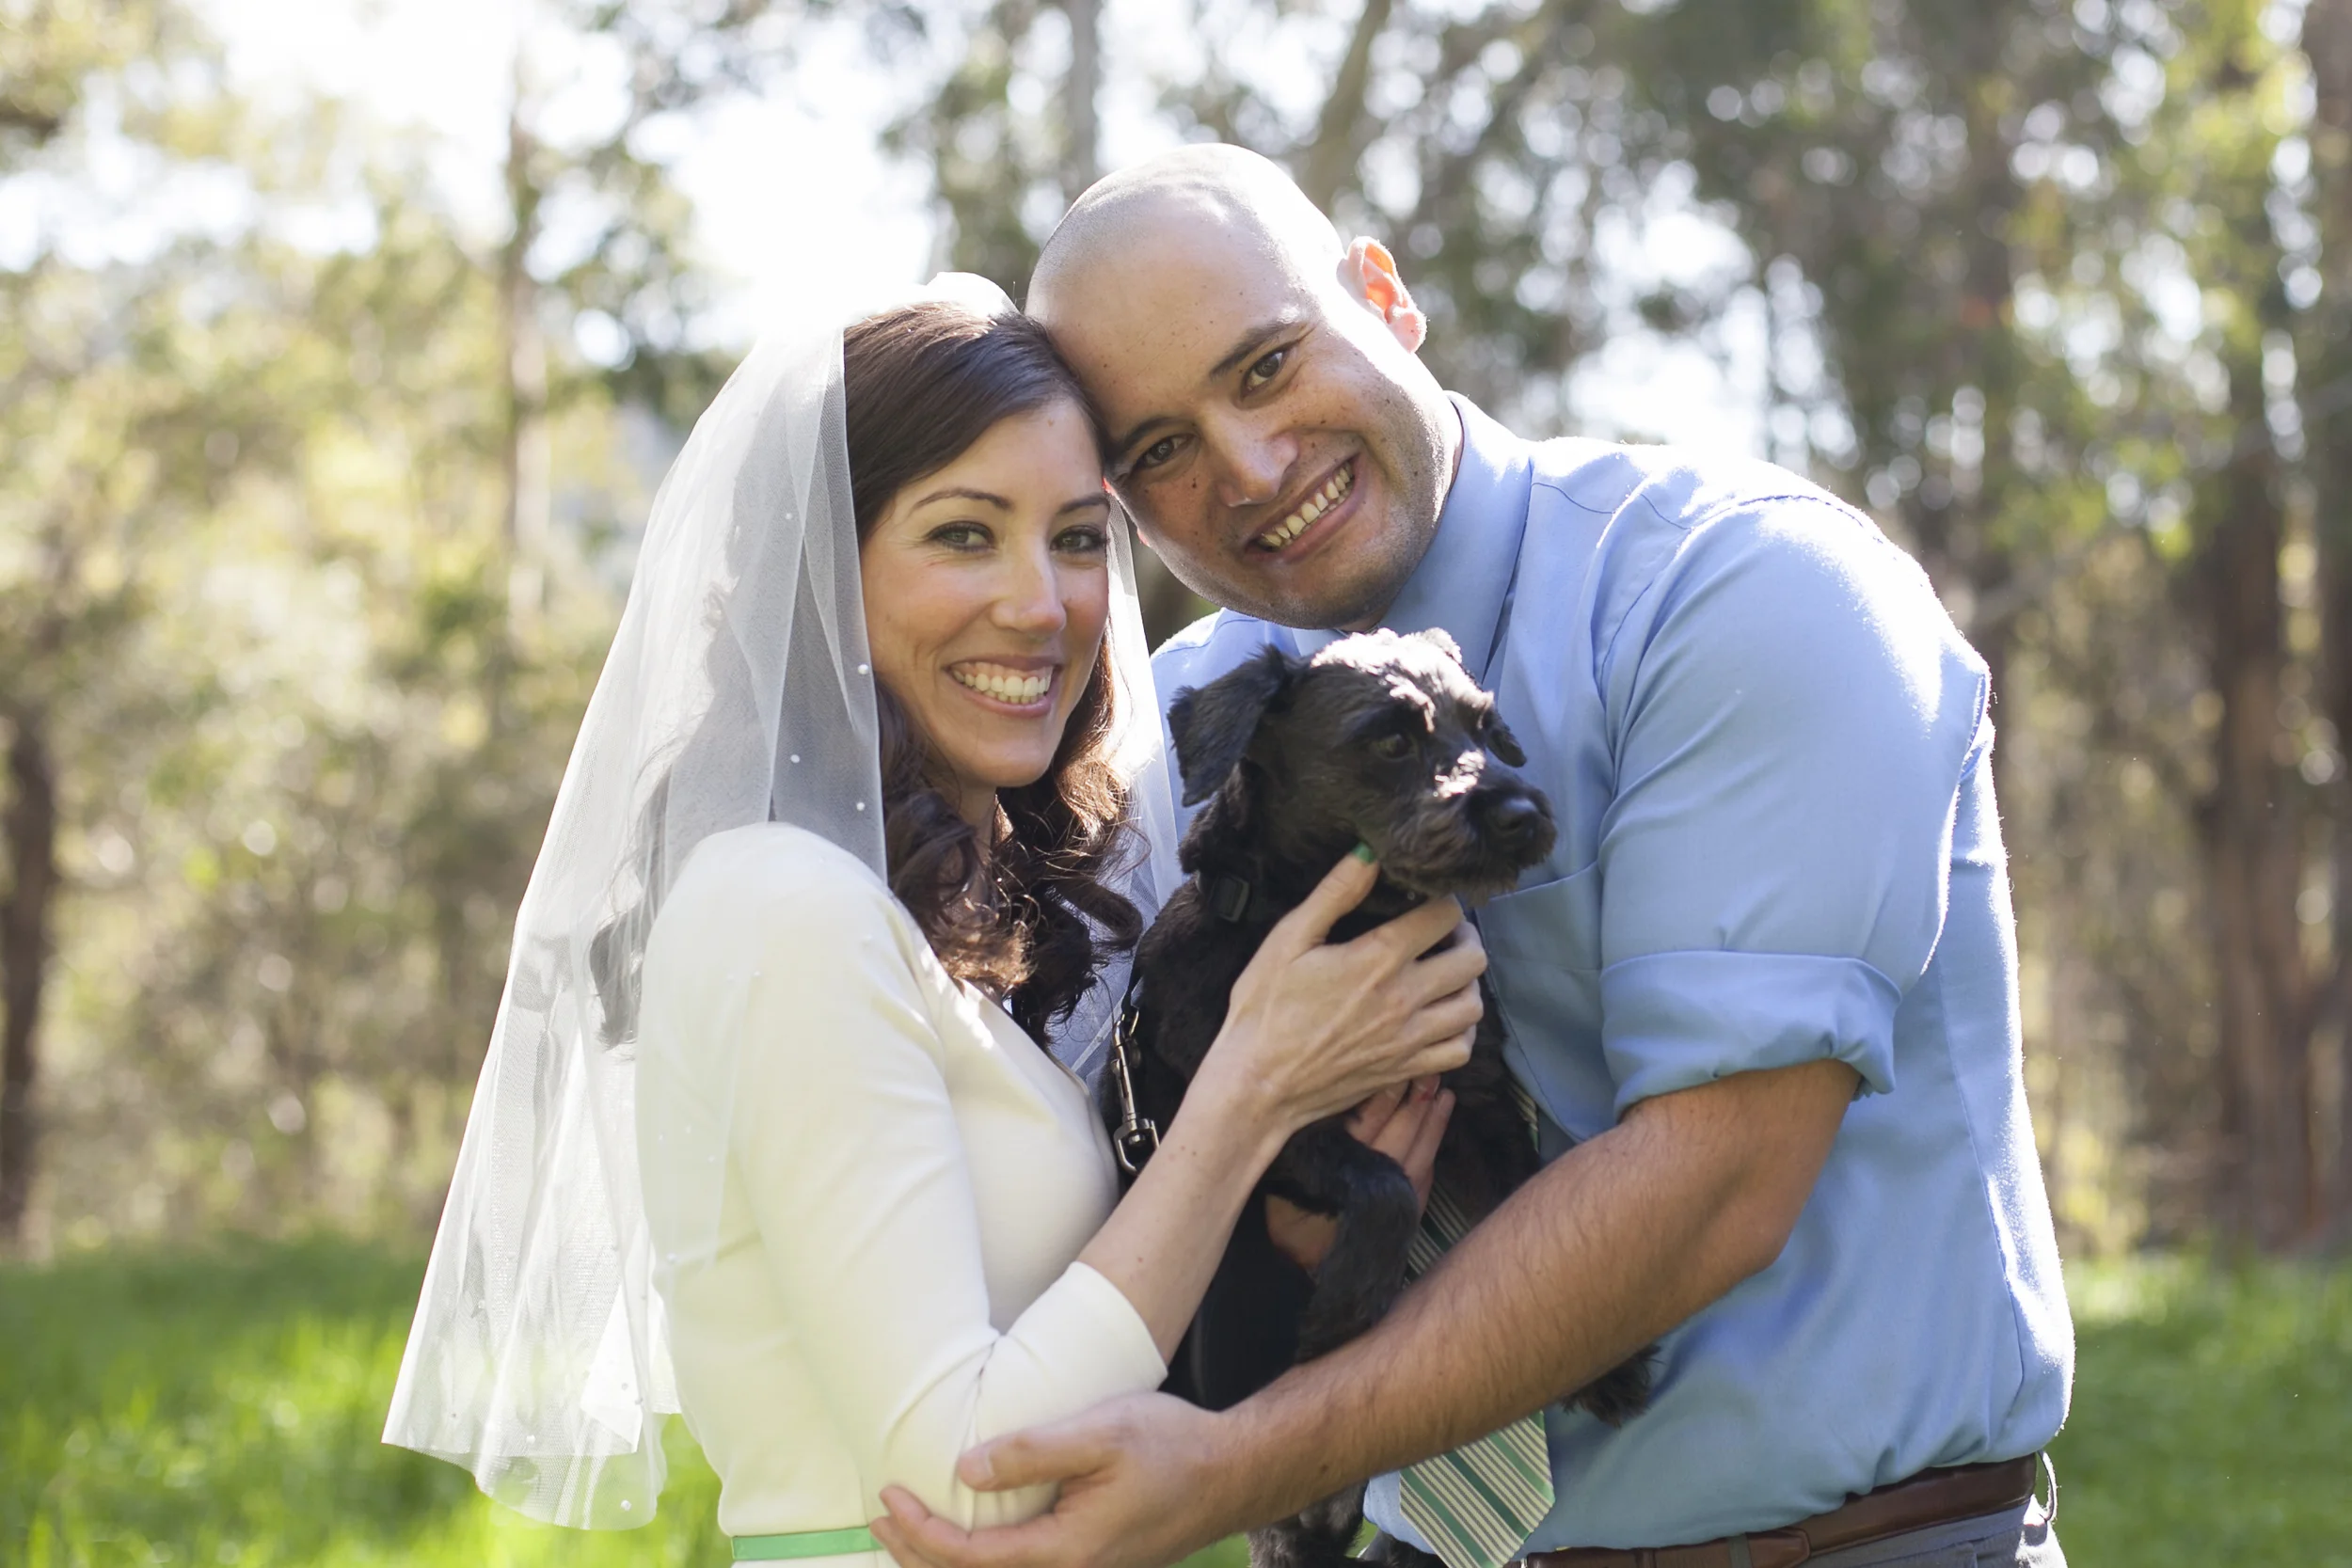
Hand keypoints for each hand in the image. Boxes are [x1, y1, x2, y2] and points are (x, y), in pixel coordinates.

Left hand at [870, 1393, 1240, 1567]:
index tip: (889, 1496)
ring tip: (903, 1531)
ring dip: (943, 1562)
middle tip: (878, 1514)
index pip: (971, 1560)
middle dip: (917, 1553)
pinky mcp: (1089, 1565)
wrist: (1229, 1474)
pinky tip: (965, 1537)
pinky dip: (977, 1562)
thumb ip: (1032, 1452)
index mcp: (1066, 1552)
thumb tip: (965, 1469)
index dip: (921, 1534)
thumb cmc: (1170, 1446)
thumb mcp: (1100, 1433)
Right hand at [1197, 852, 1484, 1138]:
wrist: (1258, 1085)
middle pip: (1472, 960)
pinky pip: (1461, 1049)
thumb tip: (1370, 854)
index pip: (1444, 917)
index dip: (1443, 900)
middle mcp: (1404, 1000)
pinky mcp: (1406, 1070)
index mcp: (1377, 960)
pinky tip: (1439, 1017)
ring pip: (1473, 1005)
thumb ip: (1334, 893)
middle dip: (1464, 937)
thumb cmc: (1265, 1010)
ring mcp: (1409, 1040)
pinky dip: (1461, 1030)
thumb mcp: (1288, 940)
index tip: (1427, 900)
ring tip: (1443, 973)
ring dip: (1467, 983)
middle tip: (1441, 933)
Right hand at [1266, 1076, 1453, 1272]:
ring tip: (1446, 1096)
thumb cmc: (1290, 1220)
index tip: (1397, 1065)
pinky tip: (1437, 1137)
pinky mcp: (1405, 1215)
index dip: (1386, 1092)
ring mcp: (1395, 1199)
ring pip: (1421, 1153)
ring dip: (1434, 1124)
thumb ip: (1313, 1140)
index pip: (1370, 1119)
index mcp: (1344, 1165)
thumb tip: (1338, 1098)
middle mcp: (1374, 1179)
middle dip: (1418, 1100)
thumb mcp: (1288, 1176)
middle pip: (1402, 1131)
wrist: (1312, 1276)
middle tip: (1430, 1072)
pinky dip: (1432, 1154)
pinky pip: (1425, 1178)